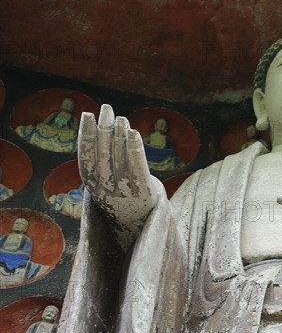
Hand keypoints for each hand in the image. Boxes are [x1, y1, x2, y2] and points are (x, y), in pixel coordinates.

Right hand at [78, 104, 160, 249]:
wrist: (142, 223)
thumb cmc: (122, 194)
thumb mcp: (106, 180)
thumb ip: (101, 161)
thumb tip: (98, 127)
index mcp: (92, 185)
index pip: (86, 156)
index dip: (86, 134)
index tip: (87, 114)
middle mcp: (105, 190)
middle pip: (103, 154)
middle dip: (104, 129)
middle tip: (106, 108)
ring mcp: (125, 193)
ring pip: (119, 159)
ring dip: (120, 136)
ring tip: (122, 118)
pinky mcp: (144, 193)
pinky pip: (138, 168)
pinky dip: (134, 150)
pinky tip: (134, 133)